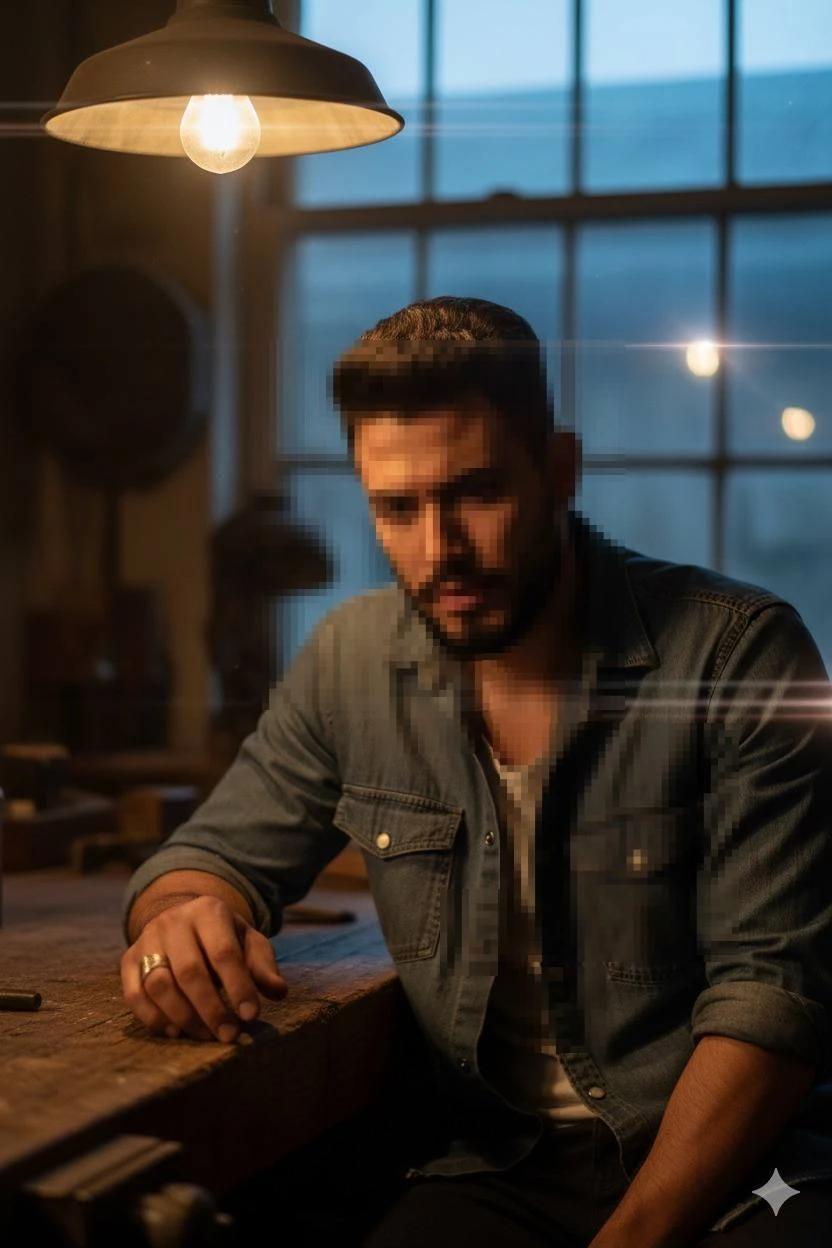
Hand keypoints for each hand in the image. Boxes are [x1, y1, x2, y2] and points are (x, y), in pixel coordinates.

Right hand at [121, 895, 287, 1041]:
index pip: (223, 953)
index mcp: (208, 911)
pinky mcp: (128, 959)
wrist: (185, 920)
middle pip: (189, 971)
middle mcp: (173, 921)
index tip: (251, 1016)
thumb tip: (278, 991)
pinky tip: (175, 1032)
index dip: (238, 986)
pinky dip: (153, 1018)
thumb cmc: (224, 937)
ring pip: (158, 985)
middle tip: (229, 1035)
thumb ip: (263, 965)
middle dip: (211, 1009)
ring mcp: (147, 939)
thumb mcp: (248, 942)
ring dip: (183, 1017)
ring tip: (206, 1035)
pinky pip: (134, 994)